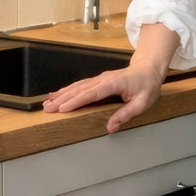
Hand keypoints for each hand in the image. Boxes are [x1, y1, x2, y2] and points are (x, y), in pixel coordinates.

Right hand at [43, 60, 164, 132]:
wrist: (148, 68)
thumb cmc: (147, 85)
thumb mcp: (143, 102)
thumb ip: (126, 114)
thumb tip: (110, 127)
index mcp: (114, 84)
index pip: (92, 93)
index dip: (76, 101)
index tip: (62, 108)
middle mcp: (104, 79)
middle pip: (80, 89)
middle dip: (62, 99)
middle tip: (47, 108)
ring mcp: (100, 79)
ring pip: (77, 86)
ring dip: (61, 94)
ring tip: (47, 103)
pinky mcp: (98, 80)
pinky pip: (80, 85)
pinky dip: (67, 90)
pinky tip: (57, 94)